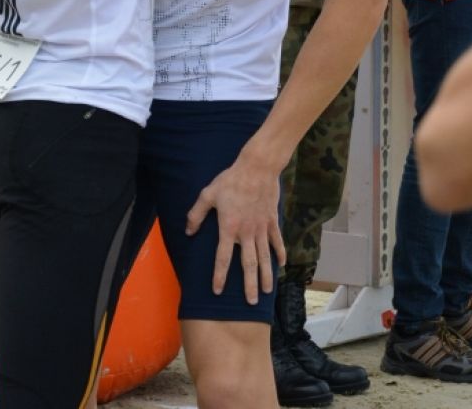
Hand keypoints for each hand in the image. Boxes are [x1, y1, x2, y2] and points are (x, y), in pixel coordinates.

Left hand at [185, 150, 284, 302]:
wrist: (257, 167)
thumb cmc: (230, 180)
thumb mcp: (208, 194)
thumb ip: (196, 214)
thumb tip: (188, 232)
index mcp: (228, 227)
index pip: (222, 258)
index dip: (219, 275)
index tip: (217, 290)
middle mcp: (246, 233)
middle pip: (248, 264)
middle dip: (250, 285)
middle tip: (252, 303)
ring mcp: (261, 228)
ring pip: (264, 257)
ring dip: (266, 275)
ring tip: (268, 292)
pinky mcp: (272, 221)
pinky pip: (277, 240)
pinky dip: (280, 252)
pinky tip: (282, 264)